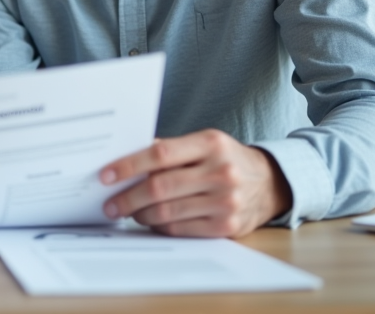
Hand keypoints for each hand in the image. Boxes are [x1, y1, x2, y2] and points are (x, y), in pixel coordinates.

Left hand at [99, 129, 291, 237]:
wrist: (269, 183)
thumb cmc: (224, 159)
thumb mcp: (202, 143)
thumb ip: (168, 149)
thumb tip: (123, 160)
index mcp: (210, 143)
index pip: (160, 154)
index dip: (128, 165)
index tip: (105, 175)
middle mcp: (221, 171)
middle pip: (160, 187)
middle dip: (128, 197)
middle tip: (110, 204)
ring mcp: (226, 201)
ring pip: (168, 212)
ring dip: (140, 215)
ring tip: (128, 212)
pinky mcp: (227, 226)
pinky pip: (181, 229)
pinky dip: (160, 227)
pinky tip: (151, 221)